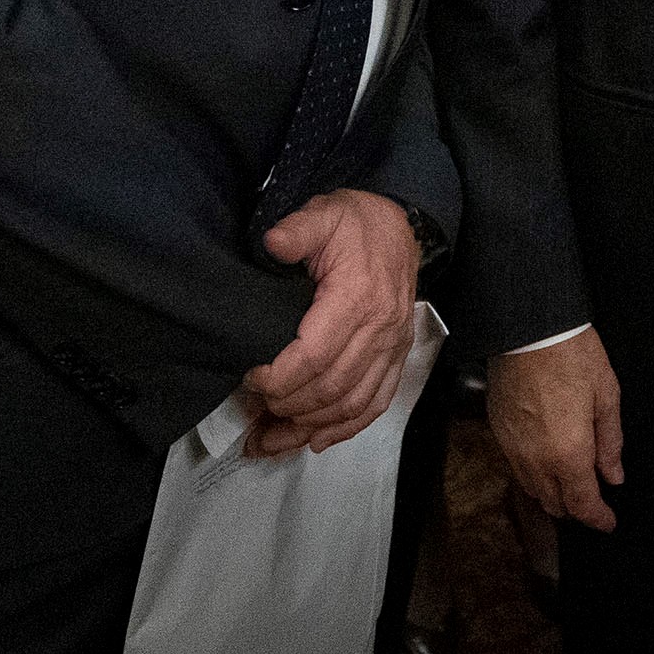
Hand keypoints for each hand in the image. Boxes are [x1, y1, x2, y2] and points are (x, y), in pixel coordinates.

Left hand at [242, 189, 419, 455]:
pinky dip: (346, 428)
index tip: (250, 377)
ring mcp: (393, 346)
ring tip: (271, 437)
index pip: (316, 355)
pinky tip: (315, 440)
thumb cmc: (358, 223)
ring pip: (353, 403)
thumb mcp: (325, 213)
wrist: (403, 227)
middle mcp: (380, 329)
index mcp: (358, 297)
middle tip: (254, 405)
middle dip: (288, 405)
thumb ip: (297, 229)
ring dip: (310, 427)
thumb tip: (271, 243)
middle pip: (332, 387)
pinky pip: (377, 403)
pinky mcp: (397, 356)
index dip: (279, 376)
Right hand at [487, 327, 624, 531]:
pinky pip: (516, 467)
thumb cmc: (570, 353)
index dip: (598, 519)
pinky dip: (534, 473)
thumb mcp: (606, 394)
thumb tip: (614, 474)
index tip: (609, 522)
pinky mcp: (498, 431)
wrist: (527, 327)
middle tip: (594, 499)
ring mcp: (513, 446)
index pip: (582, 504)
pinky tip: (546, 459)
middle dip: (576, 508)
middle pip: (555, 504)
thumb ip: (610, 442)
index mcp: (569, 452)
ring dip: (553, 494)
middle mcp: (536, 458)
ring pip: (532, 489)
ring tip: (571, 483)